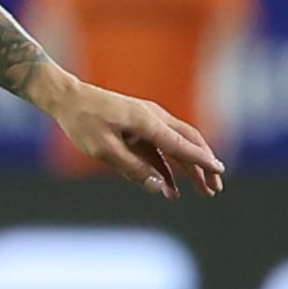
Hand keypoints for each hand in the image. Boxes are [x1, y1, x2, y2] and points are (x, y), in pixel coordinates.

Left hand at [46, 78, 226, 199]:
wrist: (68, 98)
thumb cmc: (83, 122)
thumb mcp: (104, 150)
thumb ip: (132, 169)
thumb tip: (158, 187)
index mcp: (148, 122)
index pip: (182, 145)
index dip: (201, 161)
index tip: (219, 173)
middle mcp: (154, 119)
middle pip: (188, 143)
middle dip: (203, 167)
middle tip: (214, 189)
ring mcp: (148, 121)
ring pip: (177, 146)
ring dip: (189, 168)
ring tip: (202, 190)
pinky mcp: (139, 127)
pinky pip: (160, 148)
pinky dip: (167, 166)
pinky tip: (170, 186)